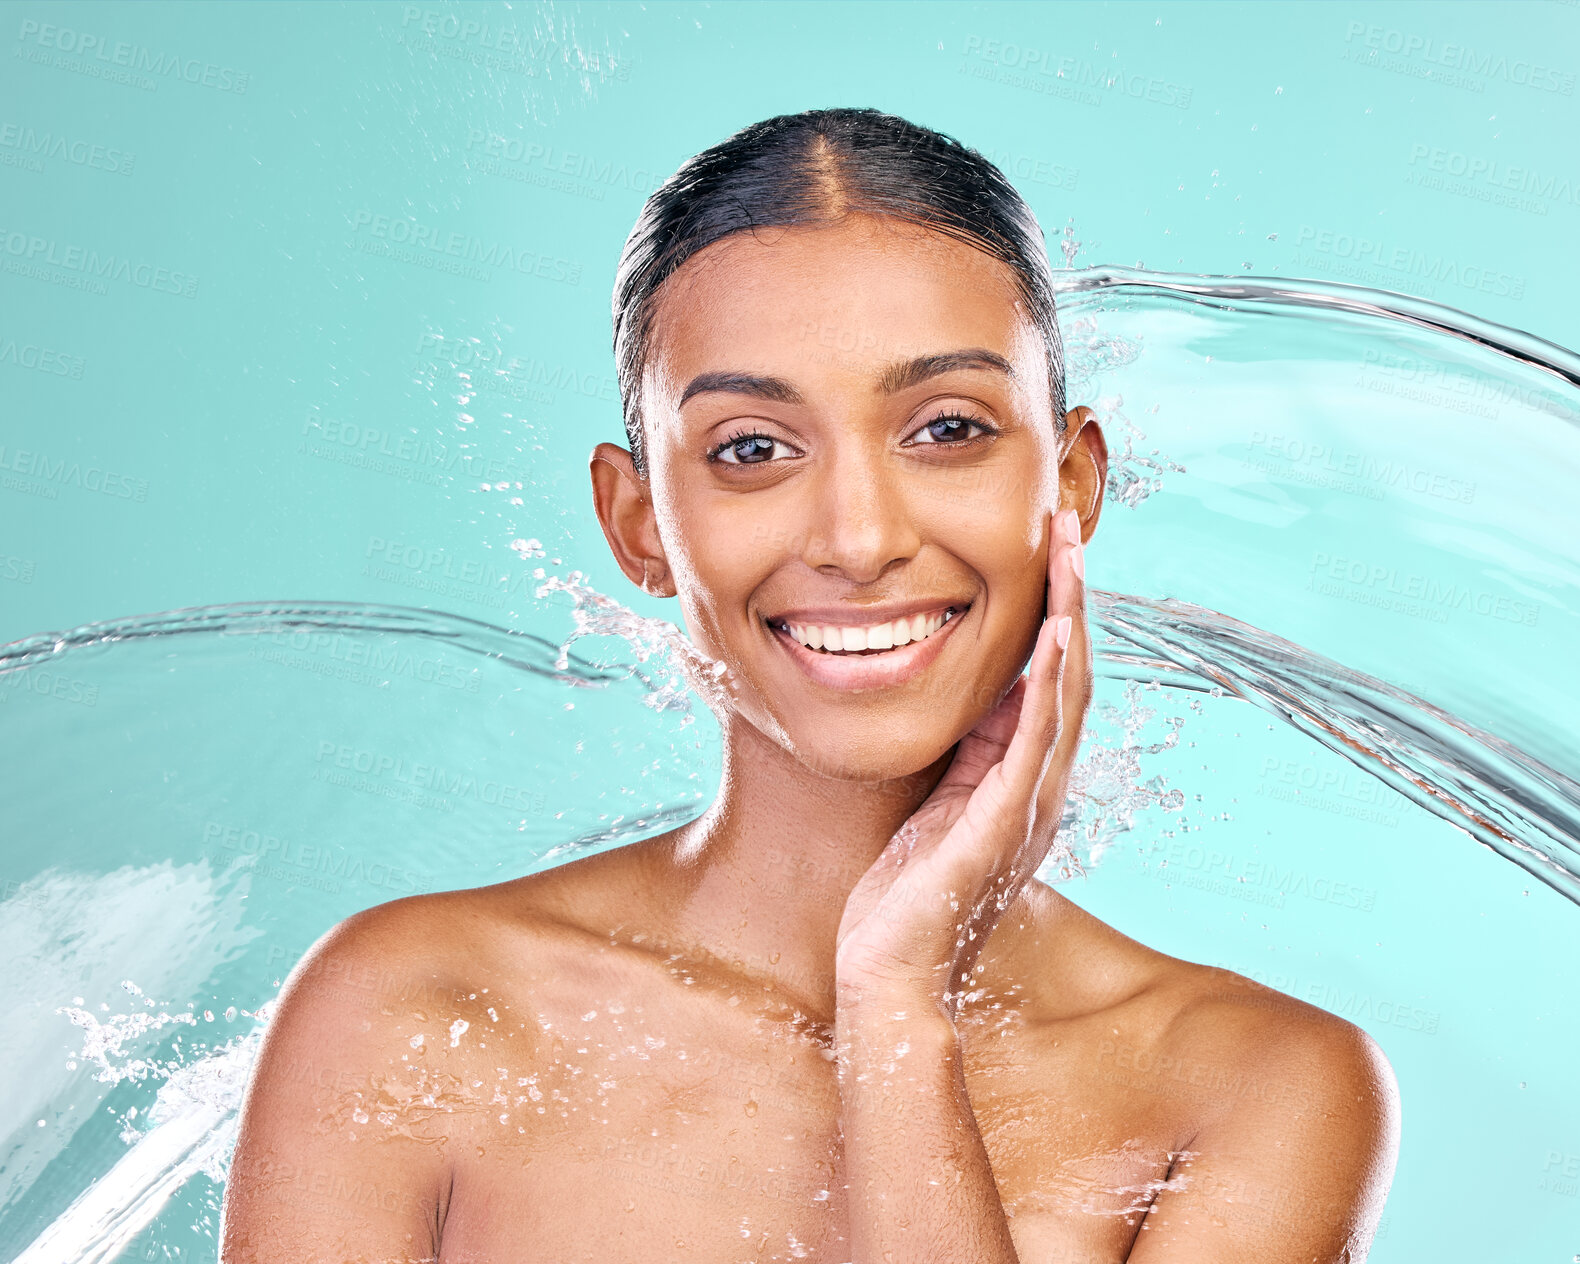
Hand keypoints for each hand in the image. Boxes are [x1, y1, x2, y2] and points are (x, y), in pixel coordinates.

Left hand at [833, 506, 1091, 1013]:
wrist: (890, 976)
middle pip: (1071, 673)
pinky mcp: (1003, 823)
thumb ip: (960, 760)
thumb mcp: (933, 808)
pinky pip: (1035, 740)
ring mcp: (1029, 805)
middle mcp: (1040, 788)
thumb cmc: (902, 899)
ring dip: (1069, 620)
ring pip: (1066, 694)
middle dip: (1071, 597)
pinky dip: (1048, 684)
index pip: (1051, 681)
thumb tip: (966, 704)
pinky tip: (1052, 634)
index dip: (1055, 613)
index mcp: (1021, 780)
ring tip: (1070, 556)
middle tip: (1068, 527)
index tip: (1048, 550)